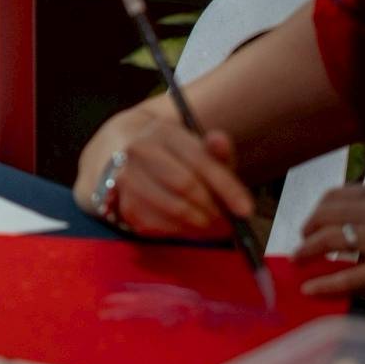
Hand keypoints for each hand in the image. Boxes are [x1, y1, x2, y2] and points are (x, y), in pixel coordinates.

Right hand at [79, 119, 255, 239]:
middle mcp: (138, 150)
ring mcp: (124, 176)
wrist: (122, 157)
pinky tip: (190, 227)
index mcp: (164, 132)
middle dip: (212, 208)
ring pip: (171, 208)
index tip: (246, 210)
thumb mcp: (196, 148)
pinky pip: (157, 225)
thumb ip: (215, 150)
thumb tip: (219, 139)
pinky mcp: (119, 202)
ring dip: (199, 223)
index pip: (200, 161)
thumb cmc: (173, 158)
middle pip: (185, 185)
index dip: (226, 187)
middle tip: (228, 222)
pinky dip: (180, 231)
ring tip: (213, 226)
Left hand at [295, 182, 364, 339]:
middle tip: (302, 240)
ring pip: (331, 240)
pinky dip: (326, 282)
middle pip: (327, 215)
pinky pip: (349, 276)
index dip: (319, 209)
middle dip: (308, 229)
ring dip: (308, 250)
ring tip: (299, 259)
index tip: (313, 219)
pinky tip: (311, 288)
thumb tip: (358, 213)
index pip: (337, 194)